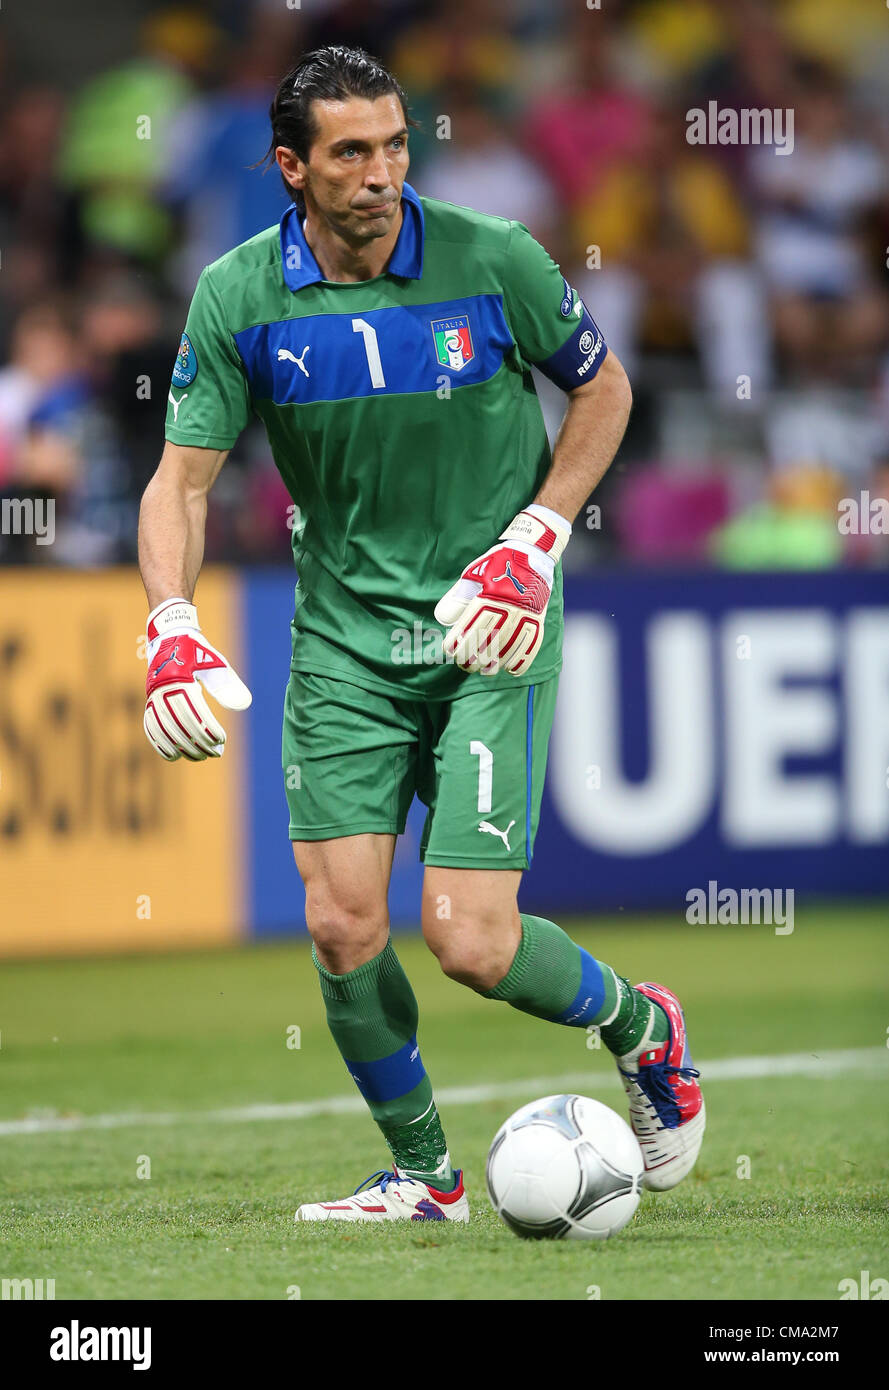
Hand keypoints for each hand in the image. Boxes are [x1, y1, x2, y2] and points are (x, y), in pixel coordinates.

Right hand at [143, 598, 251, 760]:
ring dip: (182, 747)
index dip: (208, 729)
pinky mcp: (148, 702)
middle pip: (179, 725)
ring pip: (164, 730)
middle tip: (216, 753)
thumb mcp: (215, 662)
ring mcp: (152, 697)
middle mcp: (161, 689)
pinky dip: (160, 744)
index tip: (222, 740)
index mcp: (178, 678)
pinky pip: (150, 727)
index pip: (195, 712)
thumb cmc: (196, 651)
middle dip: (198, 742)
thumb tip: (244, 705)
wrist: (169, 636)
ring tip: (200, 757)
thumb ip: (227, 684)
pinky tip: (173, 756)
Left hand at [434, 505, 570, 675]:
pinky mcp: (537, 621)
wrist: (532, 554)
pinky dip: (519, 661)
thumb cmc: (497, 565)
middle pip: (485, 645)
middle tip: (464, 664)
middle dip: (471, 659)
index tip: (450, 650)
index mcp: (487, 598)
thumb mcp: (473, 574)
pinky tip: (509, 668)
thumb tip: (443, 619)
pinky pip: (530, 647)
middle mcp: (506, 610)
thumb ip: (457, 597)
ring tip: (484, 669)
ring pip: (506, 651)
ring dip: (493, 664)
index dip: (456, 645)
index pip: (467, 630)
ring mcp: (524, 617)